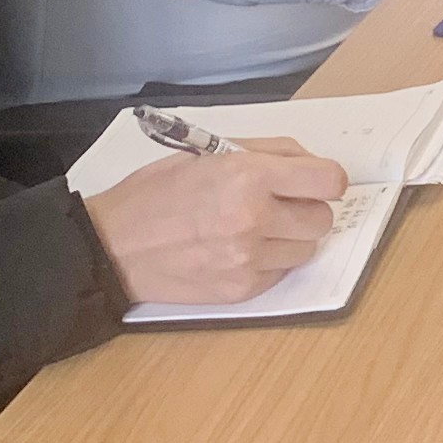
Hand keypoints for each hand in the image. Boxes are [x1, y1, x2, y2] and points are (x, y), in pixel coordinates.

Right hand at [83, 142, 350, 305]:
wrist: (113, 246)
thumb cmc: (157, 192)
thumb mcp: (208, 152)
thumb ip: (267, 152)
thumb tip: (311, 164)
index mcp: (247, 176)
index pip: (329, 180)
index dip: (326, 180)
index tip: (315, 182)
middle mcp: (253, 218)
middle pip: (322, 218)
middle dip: (306, 208)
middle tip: (277, 205)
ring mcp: (248, 259)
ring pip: (306, 249)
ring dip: (289, 238)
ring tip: (253, 229)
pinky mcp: (241, 290)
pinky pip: (281, 273)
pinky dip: (268, 262)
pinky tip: (237, 251)